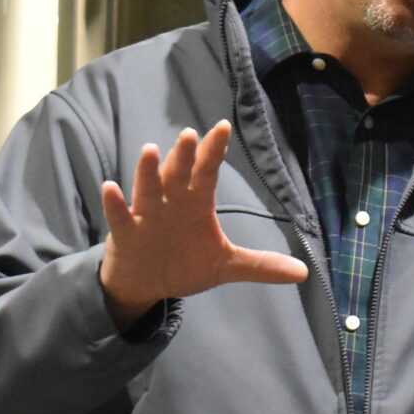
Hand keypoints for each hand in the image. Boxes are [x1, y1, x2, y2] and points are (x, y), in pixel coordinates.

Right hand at [98, 123, 306, 329]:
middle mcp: (171, 201)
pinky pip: (119, 216)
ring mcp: (146, 215)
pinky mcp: (126, 233)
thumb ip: (260, 265)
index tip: (223, 127)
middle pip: (178, 174)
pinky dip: (114, 204)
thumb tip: (303, 272)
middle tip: (189, 134)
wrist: (146, 286)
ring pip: (148, 188)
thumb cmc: (183, 265)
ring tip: (150, 150)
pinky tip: (111, 188)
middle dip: (183, 156)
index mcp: (196, 203)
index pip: (207, 171)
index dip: (213, 151)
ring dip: (148, 171)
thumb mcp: (225, 266)